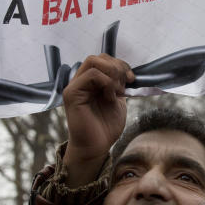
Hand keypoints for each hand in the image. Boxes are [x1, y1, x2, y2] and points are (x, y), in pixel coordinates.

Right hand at [62, 55, 133, 186]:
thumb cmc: (105, 127)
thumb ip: (119, 85)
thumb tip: (127, 71)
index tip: (131, 79)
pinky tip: (110, 97)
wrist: (97, 147)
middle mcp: (80, 81)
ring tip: (117, 92)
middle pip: (97, 57)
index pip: (103, 59)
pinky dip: (106, 82)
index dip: (120, 64)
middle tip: (126, 82)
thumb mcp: (118, 101)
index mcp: (90, 82)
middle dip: (117, 66)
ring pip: (93, 62)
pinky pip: (90, 75)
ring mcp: (75, 86)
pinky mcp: (72, 93)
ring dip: (112, 74)